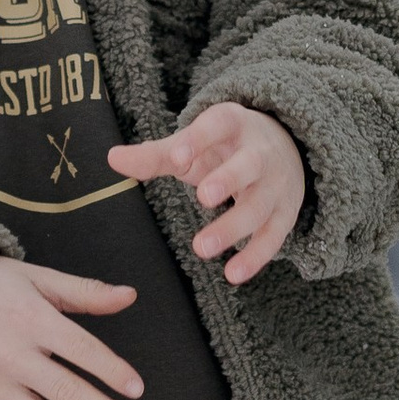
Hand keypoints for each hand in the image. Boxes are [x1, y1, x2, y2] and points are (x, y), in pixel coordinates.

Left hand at [109, 103, 304, 286]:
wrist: (286, 148)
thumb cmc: (225, 147)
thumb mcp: (193, 144)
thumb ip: (155, 155)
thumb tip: (111, 158)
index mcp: (234, 125)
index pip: (219, 125)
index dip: (200, 139)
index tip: (176, 157)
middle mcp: (261, 152)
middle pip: (249, 165)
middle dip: (228, 179)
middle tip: (203, 197)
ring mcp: (276, 185)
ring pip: (259, 207)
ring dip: (233, 228)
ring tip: (201, 247)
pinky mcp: (285, 213)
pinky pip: (273, 237)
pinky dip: (255, 257)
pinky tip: (232, 274)